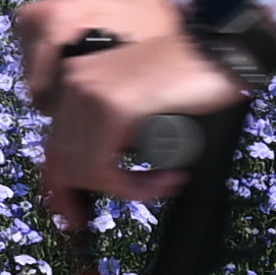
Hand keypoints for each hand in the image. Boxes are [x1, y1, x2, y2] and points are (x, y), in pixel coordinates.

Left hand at [3, 0, 253, 224]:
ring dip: (126, 190)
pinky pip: (106, 168)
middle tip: (92, 221)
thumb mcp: (137, 114)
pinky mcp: (114, 107)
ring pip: (84, 170)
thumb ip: (109, 138)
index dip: (58, 187)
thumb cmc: (190, 83)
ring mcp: (91, 93)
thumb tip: (87, 181)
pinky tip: (168, 179)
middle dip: (77, 198)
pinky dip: (136, 187)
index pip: (54, 145)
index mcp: (76, 81)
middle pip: (62, 161)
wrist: (221, 53)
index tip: (74, 215)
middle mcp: (75, 83)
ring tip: (163, 183)